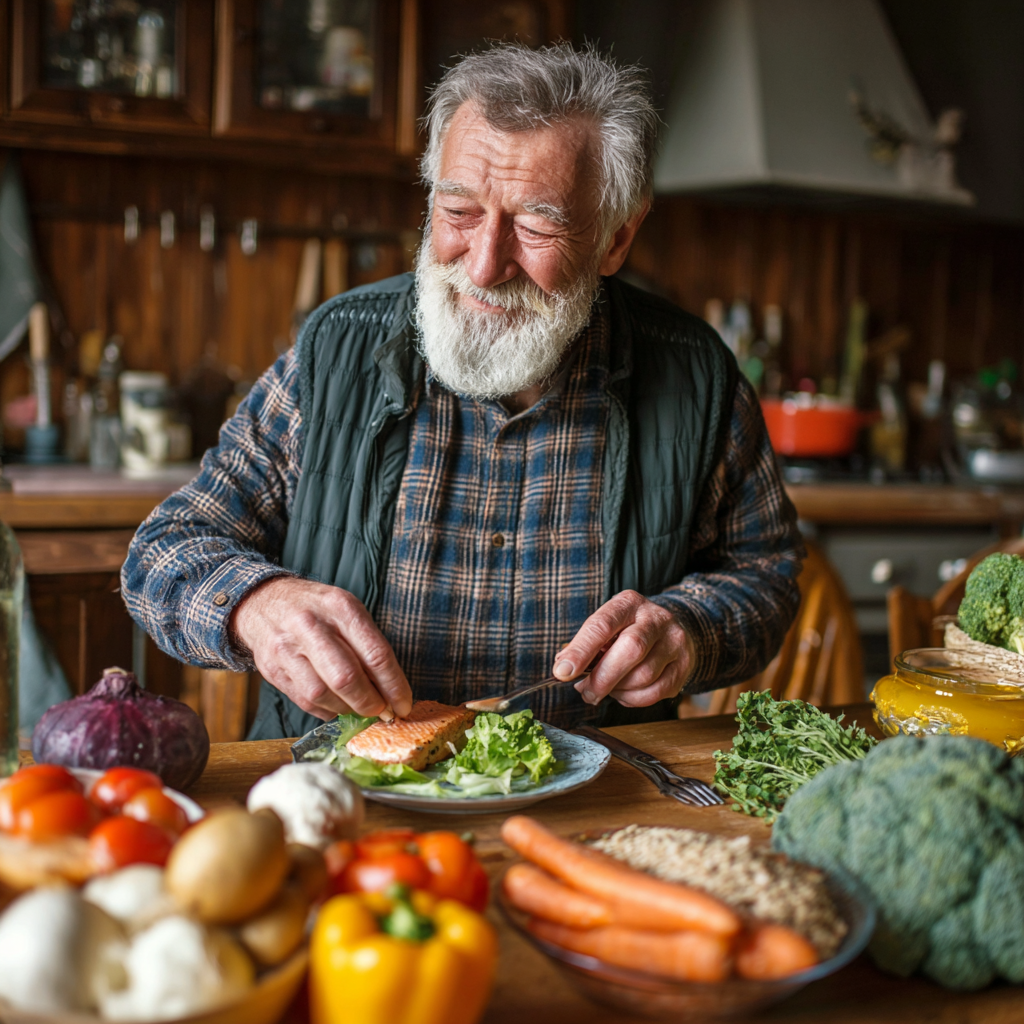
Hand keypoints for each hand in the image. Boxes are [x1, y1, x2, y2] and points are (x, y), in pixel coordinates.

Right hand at [230, 577, 412, 720]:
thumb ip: (368, 645)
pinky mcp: (271, 668)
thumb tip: (391, 689)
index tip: (403, 704)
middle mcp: (311, 625)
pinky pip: (303, 700)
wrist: (263, 601)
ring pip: (322, 694)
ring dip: (346, 709)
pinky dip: (326, 710)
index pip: (375, 654)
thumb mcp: (347, 611)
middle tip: (381, 711)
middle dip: (370, 703)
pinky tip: (337, 707)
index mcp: (340, 607)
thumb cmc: (317, 609)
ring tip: (358, 708)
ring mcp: (287, 647)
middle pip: (347, 678)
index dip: (394, 686)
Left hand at [553, 591, 693, 707]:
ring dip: (618, 690)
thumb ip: (587, 644)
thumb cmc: (629, 630)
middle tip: (586, 692)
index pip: (603, 625)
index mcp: (629, 603)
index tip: (563, 671)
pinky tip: (625, 693)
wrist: (672, 630)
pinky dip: (633, 699)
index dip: (581, 650)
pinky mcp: (683, 666)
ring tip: (607, 689)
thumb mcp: (608, 626)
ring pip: (644, 675)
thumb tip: (564, 668)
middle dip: (603, 678)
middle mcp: (656, 618)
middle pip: (630, 649)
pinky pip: (655, 692)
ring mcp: (674, 641)